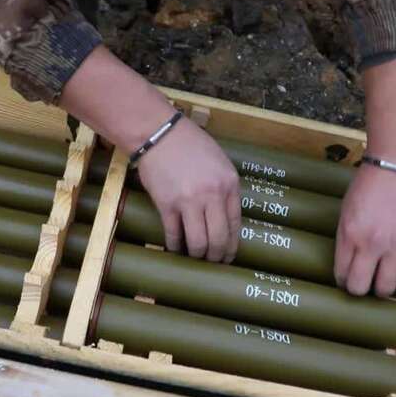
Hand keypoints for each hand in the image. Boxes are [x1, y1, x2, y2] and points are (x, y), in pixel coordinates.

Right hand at [137, 119, 240, 261]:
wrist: (159, 134)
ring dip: (197, 255)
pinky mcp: (167, 205)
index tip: (228, 256)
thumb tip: (224, 215)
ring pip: (198, 243)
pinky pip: (174, 235)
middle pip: (218, 239)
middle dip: (216, 257)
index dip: (231, 246)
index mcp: (229, 184)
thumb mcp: (219, 162)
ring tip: (194, 257)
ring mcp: (189, 202)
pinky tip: (175, 250)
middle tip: (211, 263)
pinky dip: (175, 247)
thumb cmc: (190, 144)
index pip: (235, 225)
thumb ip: (225, 187)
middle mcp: (212, 195)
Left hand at [334, 164, 395, 296]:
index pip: (342, 274)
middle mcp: (372, 245)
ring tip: (381, 287)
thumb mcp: (346, 211)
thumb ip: (346, 238)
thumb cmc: (368, 185)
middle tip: (362, 286)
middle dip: (359, 291)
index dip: (342, 282)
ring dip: (382, 291)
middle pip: (361, 288)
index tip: (346, 281)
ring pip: (387, 288)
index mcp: (349, 235)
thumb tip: (348, 263)